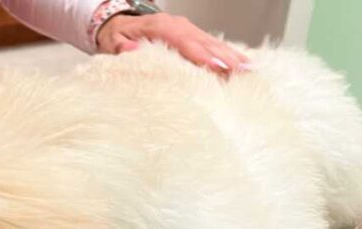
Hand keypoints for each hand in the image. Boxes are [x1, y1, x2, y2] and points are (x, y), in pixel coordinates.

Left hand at [96, 13, 249, 75]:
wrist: (119, 24)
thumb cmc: (117, 37)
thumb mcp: (112, 42)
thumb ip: (121, 47)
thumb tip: (129, 49)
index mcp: (157, 26)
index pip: (181, 40)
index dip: (199, 53)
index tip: (215, 66)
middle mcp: (175, 25)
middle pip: (202, 41)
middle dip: (222, 56)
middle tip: (241, 72)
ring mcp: (186, 28)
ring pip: (211, 41)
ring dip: (230, 55)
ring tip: (249, 69)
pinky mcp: (191, 34)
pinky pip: (211, 43)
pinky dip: (226, 52)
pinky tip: (242, 62)